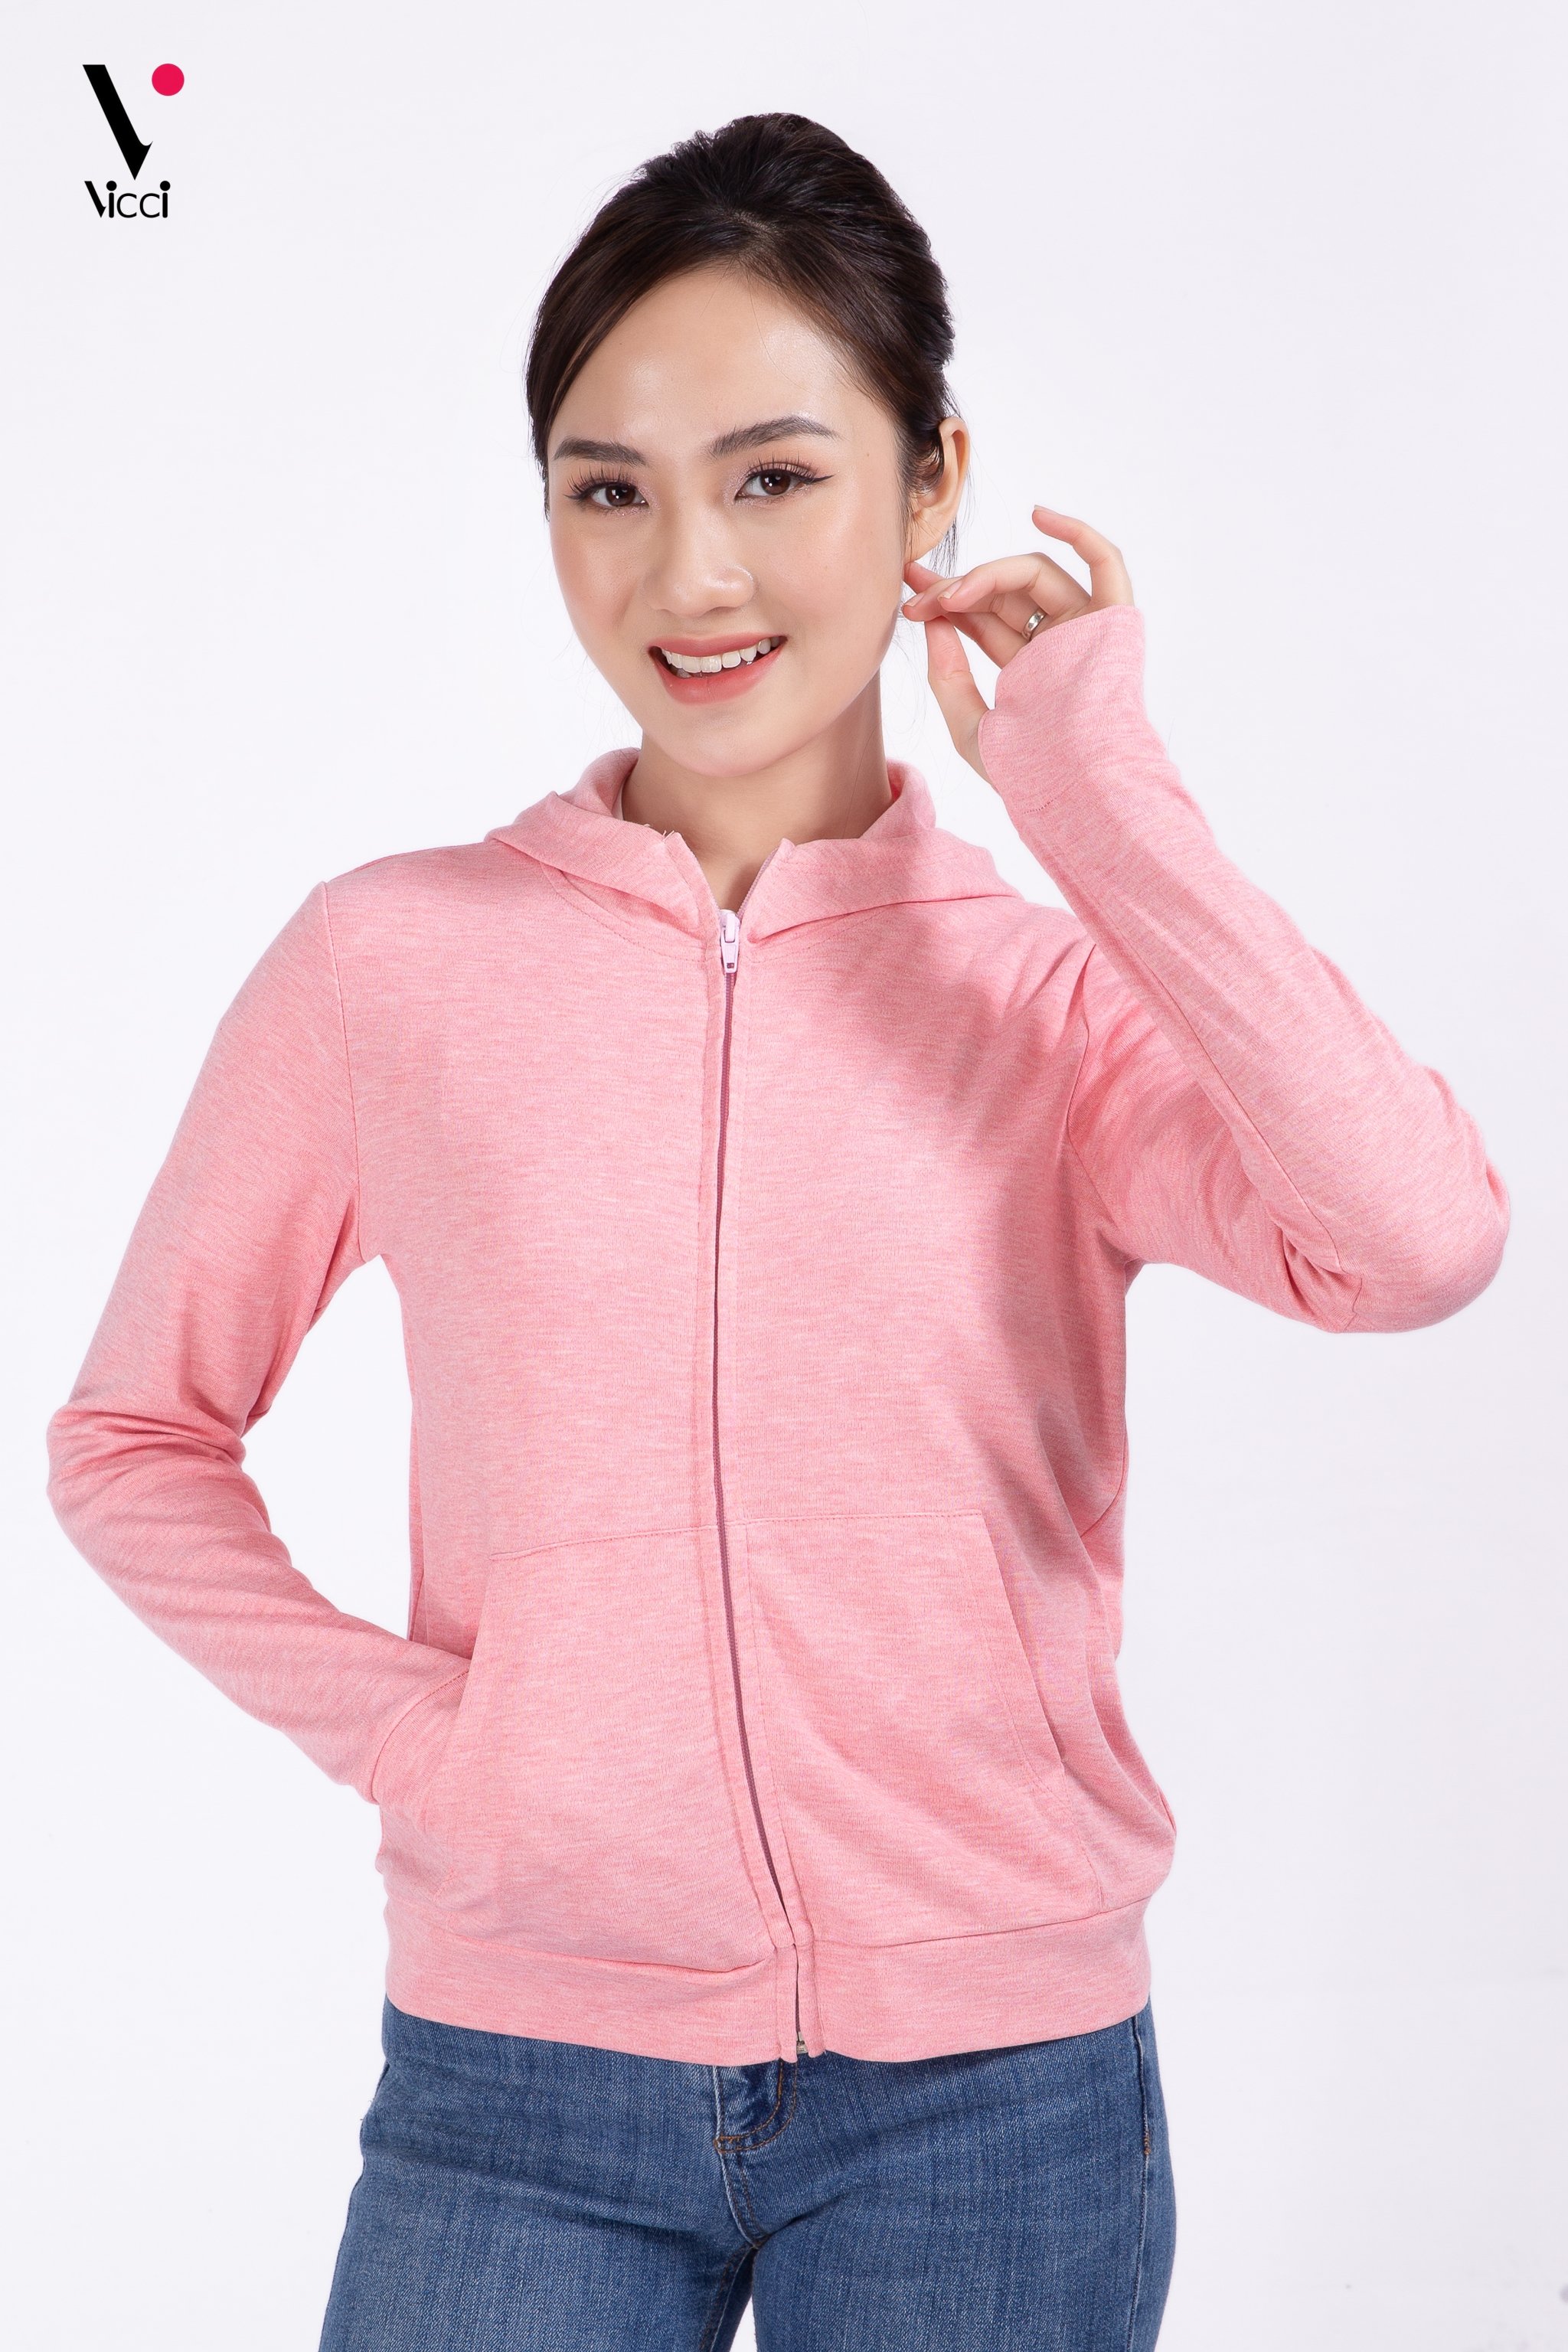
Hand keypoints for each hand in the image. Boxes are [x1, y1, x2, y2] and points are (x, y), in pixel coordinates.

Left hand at [901, 505, 1134, 781]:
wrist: (1072, 786)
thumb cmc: (1026, 772)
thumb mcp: (969, 725)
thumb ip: (947, 674)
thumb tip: (932, 621)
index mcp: (1028, 671)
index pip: (983, 619)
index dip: (946, 599)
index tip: (908, 593)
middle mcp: (1057, 645)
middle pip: (1004, 594)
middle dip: (957, 586)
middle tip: (918, 594)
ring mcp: (1086, 630)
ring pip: (1037, 576)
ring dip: (989, 574)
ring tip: (952, 593)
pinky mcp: (1113, 621)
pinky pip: (1106, 564)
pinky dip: (1079, 534)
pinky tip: (1039, 514)